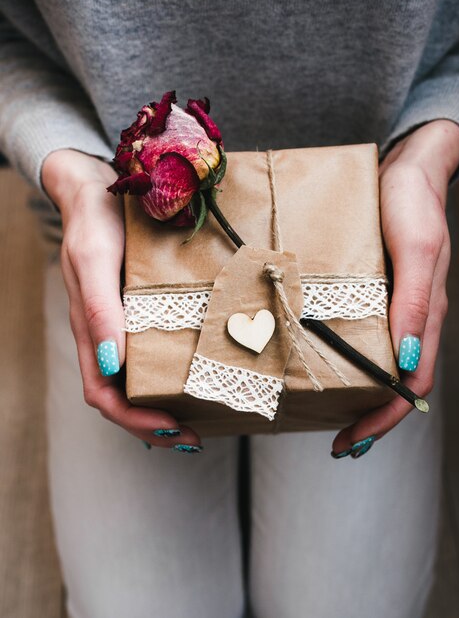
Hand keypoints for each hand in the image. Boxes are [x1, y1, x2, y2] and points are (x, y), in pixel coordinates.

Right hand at [42, 149, 201, 449]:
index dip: (135, 420)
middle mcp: (105, 335)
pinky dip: (166, 374)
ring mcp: (120, 324)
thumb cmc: (94, 223)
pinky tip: (190, 373)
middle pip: (120, 397)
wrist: (95, 190)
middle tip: (194, 437)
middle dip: (154, 425)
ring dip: (161, 405)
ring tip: (197, 418)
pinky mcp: (135, 309)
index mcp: (91, 331)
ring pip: (133, 381)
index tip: (173, 429)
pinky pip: (147, 353)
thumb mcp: (95, 261)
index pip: (103, 393)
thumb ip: (99, 309)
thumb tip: (114, 365)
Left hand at [332, 120, 458, 457]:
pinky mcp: (376, 289)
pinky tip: (324, 358)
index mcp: (425, 315)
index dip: (383, 418)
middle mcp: (410, 317)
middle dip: (367, 416)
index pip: (410, 383)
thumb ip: (415, 302)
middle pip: (395, 381)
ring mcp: (394, 304)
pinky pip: (365, 333)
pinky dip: (348, 356)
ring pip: (380, 362)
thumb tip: (407, 360)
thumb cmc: (413, 203)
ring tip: (326, 412)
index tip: (352, 440)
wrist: (407, 166)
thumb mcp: (416, 248)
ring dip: (358, 393)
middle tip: (336, 440)